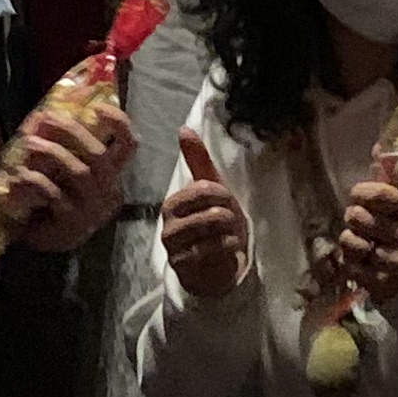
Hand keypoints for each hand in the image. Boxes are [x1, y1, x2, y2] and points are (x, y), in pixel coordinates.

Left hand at [0, 99, 133, 254]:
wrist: (42, 241)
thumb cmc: (54, 199)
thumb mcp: (64, 171)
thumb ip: (66, 149)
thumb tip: (48, 115)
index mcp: (111, 176)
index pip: (128, 147)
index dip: (119, 124)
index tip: (98, 107)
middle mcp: (107, 192)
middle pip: (99, 155)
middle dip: (72, 132)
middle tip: (47, 119)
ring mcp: (92, 210)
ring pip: (78, 172)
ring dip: (52, 152)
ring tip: (30, 142)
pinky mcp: (72, 224)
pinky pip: (54, 194)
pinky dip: (35, 180)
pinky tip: (19, 175)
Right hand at [161, 126, 249, 299]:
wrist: (218, 264)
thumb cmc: (215, 224)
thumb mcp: (211, 189)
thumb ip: (197, 160)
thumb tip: (183, 128)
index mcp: (173, 203)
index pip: (204, 189)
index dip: (223, 195)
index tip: (227, 202)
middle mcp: (167, 225)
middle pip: (211, 213)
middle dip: (229, 218)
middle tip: (229, 225)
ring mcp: (174, 249)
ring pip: (212, 234)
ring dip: (230, 236)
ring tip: (229, 238)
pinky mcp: (183, 268)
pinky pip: (212, 253)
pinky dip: (227, 251)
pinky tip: (227, 252)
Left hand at [339, 175, 397, 301]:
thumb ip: (393, 177)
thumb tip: (378, 147)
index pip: (379, 195)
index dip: (362, 193)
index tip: (361, 196)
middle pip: (358, 216)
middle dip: (354, 215)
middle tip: (360, 220)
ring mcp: (396, 263)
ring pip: (351, 242)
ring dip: (350, 239)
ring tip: (360, 239)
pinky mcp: (381, 283)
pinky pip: (349, 266)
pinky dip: (349, 261)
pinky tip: (360, 258)